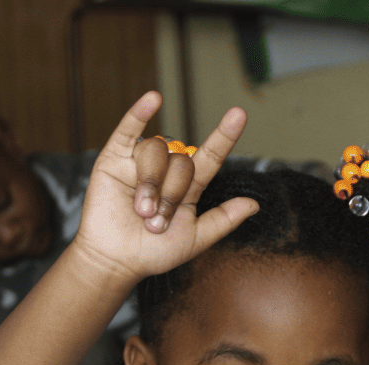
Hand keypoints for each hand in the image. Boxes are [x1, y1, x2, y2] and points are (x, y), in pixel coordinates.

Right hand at [69, 91, 258, 286]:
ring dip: (152, 184)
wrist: (117, 260)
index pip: (211, 155)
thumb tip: (254, 203)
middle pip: (182, 162)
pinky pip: (128, 130)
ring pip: (157, 152)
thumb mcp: (195, 239)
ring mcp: (141, 162)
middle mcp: (167, 170)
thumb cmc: (155, 252)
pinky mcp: (114, 158)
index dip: (225, 136)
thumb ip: (223, 219)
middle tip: (155, 221)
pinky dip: (139, 113)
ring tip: (142, 211)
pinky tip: (154, 99)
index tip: (239, 114)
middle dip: (172, 193)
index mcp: (189, 187)